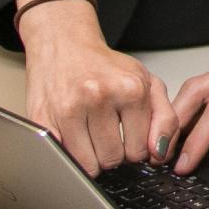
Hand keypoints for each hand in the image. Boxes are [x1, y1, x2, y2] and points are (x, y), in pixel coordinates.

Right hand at [17, 0, 177, 173]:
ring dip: (90, 157)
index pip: (139, 150)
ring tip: (90, 133)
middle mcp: (99, 96)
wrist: (64, 44)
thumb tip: (159, 153)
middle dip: (112, 153)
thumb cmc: (106, 66)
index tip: (128, 136)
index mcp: (131, 89)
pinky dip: (68, 154)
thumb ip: (165, 118)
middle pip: (112, 159)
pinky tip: (73, 135)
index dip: (135, 149)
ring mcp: (68, 108)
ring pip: (87, 165)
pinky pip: (62, 158)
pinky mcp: (42, 118)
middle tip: (107, 132)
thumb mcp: (147, 82)